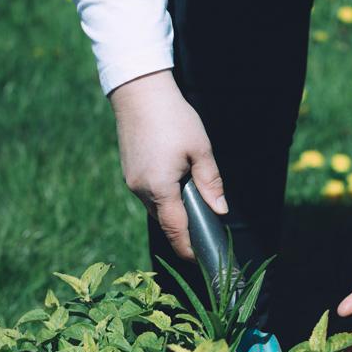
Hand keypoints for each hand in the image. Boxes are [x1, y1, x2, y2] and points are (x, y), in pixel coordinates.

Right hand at [109, 70, 226, 260]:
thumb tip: (221, 211)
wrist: (140, 92)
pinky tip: (180, 191)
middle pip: (166, 222)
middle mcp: (141, 190)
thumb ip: (211, 183)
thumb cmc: (174, 119)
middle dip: (185, 232)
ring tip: (197, 212)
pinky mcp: (130, 172)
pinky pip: (151, 196)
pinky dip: (166, 200)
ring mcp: (132, 182)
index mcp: (159, 188)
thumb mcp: (200, 150)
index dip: (188, 248)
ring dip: (176, 214)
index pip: (176, 230)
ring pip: (158, 209)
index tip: (201, 260)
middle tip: (208, 237)